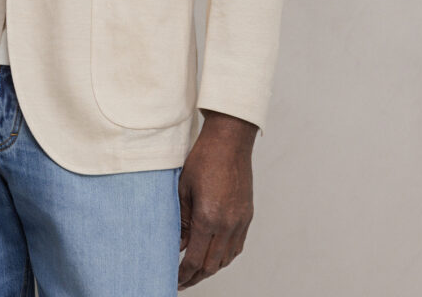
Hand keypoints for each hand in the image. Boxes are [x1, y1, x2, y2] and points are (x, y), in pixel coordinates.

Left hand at [177, 110, 255, 288]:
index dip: (184, 274)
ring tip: (195, 271)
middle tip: (181, 281)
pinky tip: (214, 255)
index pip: (195, 259)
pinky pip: (237, 246)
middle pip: (212, 265)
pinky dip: (224, 256)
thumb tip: (177, 244)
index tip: (174, 280)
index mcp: (209, 218)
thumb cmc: (204, 159)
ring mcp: (240, 221)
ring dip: (210, 268)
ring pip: (226, 259)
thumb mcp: (183, 189)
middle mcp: (228, 224)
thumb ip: (182, 221)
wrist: (230, 141)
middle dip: (196, 276)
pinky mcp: (247, 215)